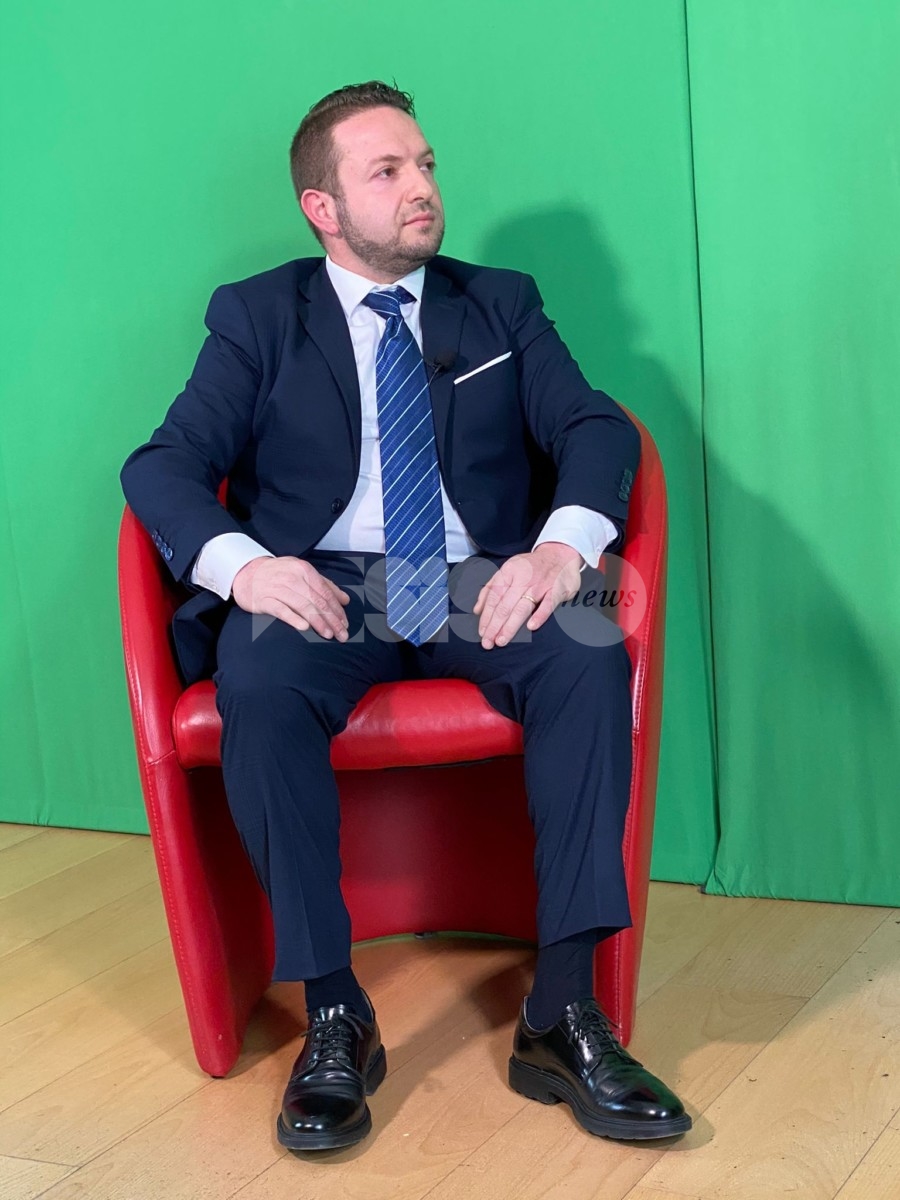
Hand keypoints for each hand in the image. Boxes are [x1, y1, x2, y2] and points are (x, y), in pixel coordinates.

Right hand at [232, 556, 350, 640]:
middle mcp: (292, 578)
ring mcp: (278, 589)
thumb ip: (325, 585)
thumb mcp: (302, 573)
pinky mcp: (265, 600)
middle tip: (342, 635)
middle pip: (317, 601)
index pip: (326, 592)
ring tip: (328, 634)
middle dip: (332, 619)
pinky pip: (281, 610)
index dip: (337, 610)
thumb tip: (345, 600)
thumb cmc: (279, 574)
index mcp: (304, 570)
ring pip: (303, 606)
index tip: (345, 624)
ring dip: (318, 622)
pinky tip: (305, 628)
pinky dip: (294, 619)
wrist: (246, 572)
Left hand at [473, 542, 582, 648]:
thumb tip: (477, 610)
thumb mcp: (508, 570)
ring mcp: (540, 584)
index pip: (493, 597)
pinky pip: (547, 604)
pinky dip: (539, 615)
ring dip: (511, 625)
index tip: (482, 632)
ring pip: (522, 607)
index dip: (486, 616)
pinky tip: (531, 627)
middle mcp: (523, 578)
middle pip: (505, 605)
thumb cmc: (531, 566)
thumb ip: (491, 589)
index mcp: (508, 572)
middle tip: (488, 642)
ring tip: (502, 640)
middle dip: (495, 626)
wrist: (560, 553)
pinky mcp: (557, 589)